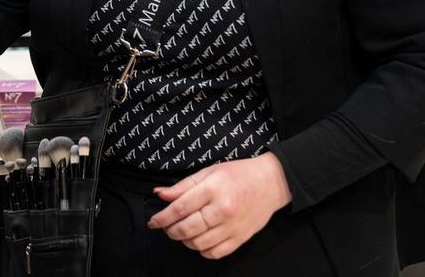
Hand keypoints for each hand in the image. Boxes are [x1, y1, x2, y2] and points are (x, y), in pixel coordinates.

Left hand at [147, 154, 291, 259]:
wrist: (272, 183)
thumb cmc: (239, 174)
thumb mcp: (210, 171)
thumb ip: (184, 185)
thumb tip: (160, 194)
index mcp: (213, 189)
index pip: (180, 208)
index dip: (162, 217)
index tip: (153, 221)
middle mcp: (222, 209)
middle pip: (187, 228)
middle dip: (170, 230)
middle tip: (166, 227)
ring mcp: (232, 226)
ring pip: (198, 243)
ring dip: (184, 240)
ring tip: (182, 232)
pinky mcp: (240, 238)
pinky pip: (214, 253)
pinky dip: (201, 250)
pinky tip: (199, 240)